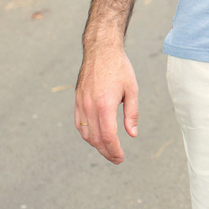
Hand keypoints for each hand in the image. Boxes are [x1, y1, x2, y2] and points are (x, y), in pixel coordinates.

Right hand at [74, 42, 138, 164]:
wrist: (101, 50)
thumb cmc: (119, 68)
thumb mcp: (131, 89)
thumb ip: (132, 114)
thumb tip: (132, 134)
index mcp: (105, 104)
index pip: (108, 136)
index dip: (114, 150)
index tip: (121, 158)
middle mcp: (89, 106)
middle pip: (96, 139)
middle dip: (106, 152)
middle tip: (116, 158)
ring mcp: (81, 103)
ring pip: (85, 134)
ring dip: (96, 145)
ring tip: (108, 150)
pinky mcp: (77, 100)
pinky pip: (79, 123)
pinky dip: (86, 135)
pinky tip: (96, 137)